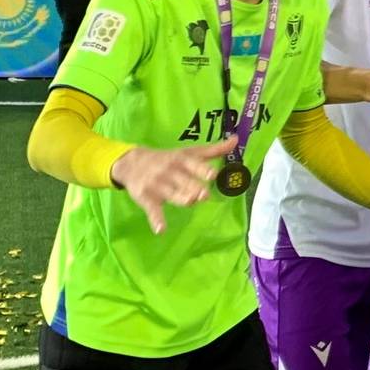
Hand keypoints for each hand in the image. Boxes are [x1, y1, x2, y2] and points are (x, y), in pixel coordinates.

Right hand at [109, 140, 235, 232]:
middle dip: (195, 188)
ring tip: (190, 201)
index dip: (203, 170)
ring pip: (173, 195)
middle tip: (204, 194)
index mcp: (182, 161)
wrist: (132, 163)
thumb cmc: (169, 159)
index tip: (213, 174)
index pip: (194, 165)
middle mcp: (171, 172)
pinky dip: (156, 220)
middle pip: (185, 182)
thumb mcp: (189, 153)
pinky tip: (161, 230)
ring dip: (181, 198)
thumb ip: (213, 150)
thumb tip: (236, 140)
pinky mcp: (147, 198)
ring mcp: (158, 186)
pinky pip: (152, 211)